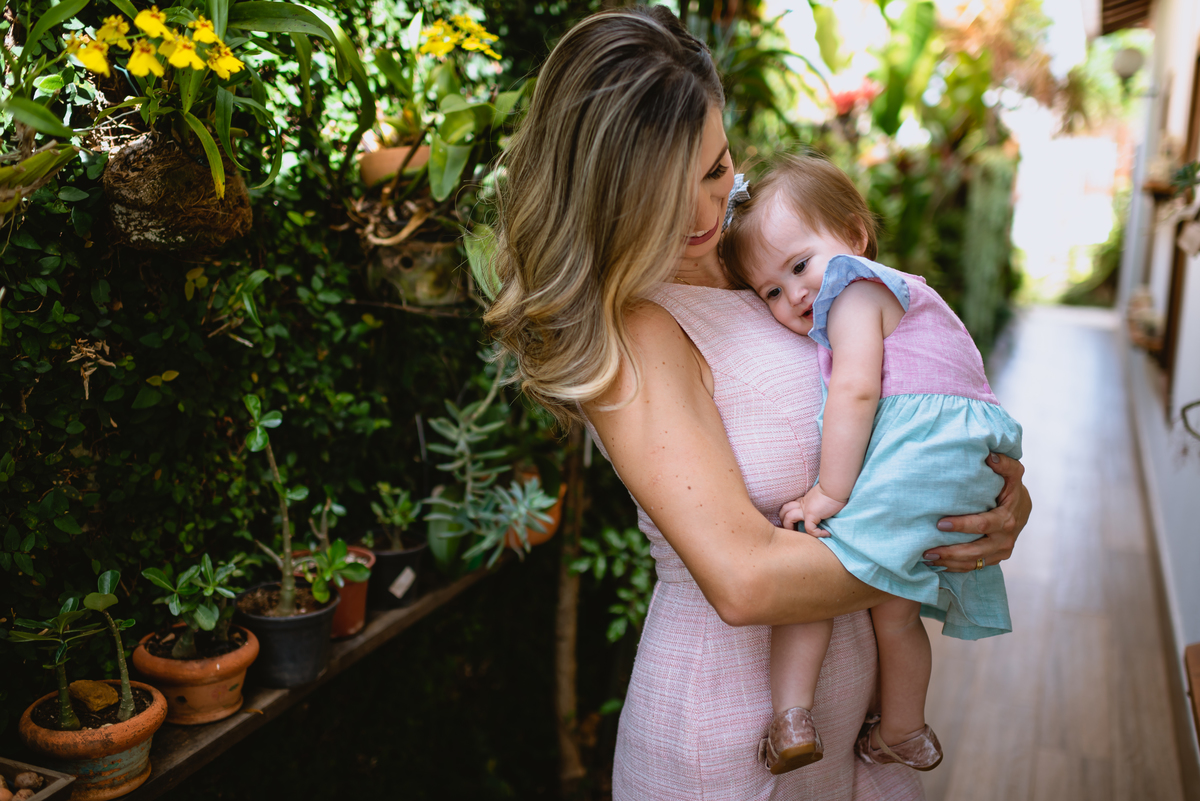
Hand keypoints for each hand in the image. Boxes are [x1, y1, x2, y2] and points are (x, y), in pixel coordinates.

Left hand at [780, 484, 843, 537]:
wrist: (835, 487)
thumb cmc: (834, 491)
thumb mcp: (823, 498)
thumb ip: (820, 505)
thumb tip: (826, 513)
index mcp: (804, 500)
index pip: (791, 507)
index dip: (791, 514)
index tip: (800, 523)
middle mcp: (802, 504)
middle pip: (784, 510)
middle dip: (784, 521)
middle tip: (792, 530)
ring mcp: (805, 509)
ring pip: (788, 518)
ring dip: (791, 529)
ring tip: (801, 536)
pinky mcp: (811, 514)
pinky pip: (810, 529)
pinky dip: (818, 534)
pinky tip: (826, 533)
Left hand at [925, 453, 1030, 572]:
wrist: (1023, 509)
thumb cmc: (1011, 489)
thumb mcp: (1013, 475)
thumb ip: (1005, 465)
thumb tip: (990, 456)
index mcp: (1007, 519)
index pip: (983, 525)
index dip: (962, 526)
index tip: (940, 524)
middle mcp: (1005, 538)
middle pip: (975, 550)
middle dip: (951, 550)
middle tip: (927, 549)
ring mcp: (1000, 551)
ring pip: (973, 562)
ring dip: (949, 561)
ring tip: (927, 557)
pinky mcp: (995, 558)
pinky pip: (973, 567)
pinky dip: (955, 567)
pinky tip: (937, 563)